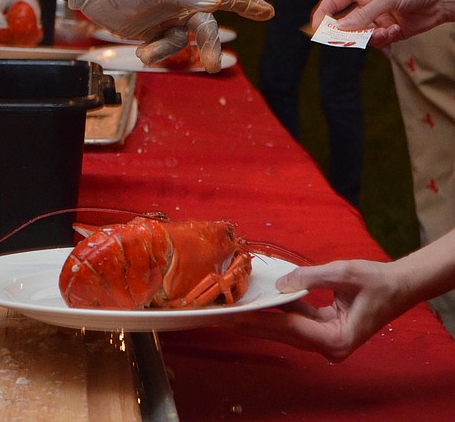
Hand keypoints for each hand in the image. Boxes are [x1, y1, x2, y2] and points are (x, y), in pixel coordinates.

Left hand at [68, 0, 272, 72]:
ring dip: (164, 52)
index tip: (270, 13)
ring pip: (181, 44)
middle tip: (211, 66)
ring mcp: (169, 20)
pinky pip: (164, 50)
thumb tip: (215, 3)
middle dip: (209, 48)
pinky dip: (154, 53)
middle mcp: (185, 4)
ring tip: (145, 53)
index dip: (249, 4)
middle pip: (206, 31)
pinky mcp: (154, 34)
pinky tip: (141, 50)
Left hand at [230, 259, 413, 361]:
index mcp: (336, 339)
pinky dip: (274, 310)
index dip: (257, 320)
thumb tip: (279, 285)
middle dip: (249, 323)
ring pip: (283, 328)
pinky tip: (253, 302)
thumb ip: (309, 278)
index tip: (231, 317)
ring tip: (228, 311)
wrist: (400, 285)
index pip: (287, 328)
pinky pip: (292, 319)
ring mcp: (324, 339)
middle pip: (280, 332)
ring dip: (258, 317)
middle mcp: (329, 345)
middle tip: (218, 316)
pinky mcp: (322, 329)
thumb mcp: (343, 273)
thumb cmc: (378, 281)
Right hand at [312, 0, 454, 47]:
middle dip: (349, 33)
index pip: (333, 3)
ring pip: (362, 36)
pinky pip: (377, 41)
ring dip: (371, 37)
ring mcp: (378, 19)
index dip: (322, 16)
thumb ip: (363, 15)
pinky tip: (396, 32)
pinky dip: (384, 39)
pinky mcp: (390, 31)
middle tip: (355, 38)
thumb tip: (338, 29)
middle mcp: (367, 5)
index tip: (316, 30)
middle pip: (345, 25)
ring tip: (386, 33)